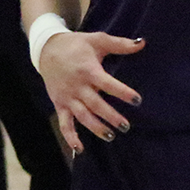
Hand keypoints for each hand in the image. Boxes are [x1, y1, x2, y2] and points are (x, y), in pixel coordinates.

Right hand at [36, 31, 142, 152]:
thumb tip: (142, 43)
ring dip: (96, 128)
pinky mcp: (59, 104)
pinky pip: (64, 123)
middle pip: (96, 104)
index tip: (137, 100)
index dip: (122, 92)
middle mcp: (77, 86)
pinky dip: (70, 137)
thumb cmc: (76, 45)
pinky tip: (80, 149)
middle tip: (126, 126)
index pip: (108, 84)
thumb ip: (120, 44)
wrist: (47, 49)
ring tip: (111, 136)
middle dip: (111, 116)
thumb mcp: (97, 39)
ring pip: (82, 116)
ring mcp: (68, 97)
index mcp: (88, 70)